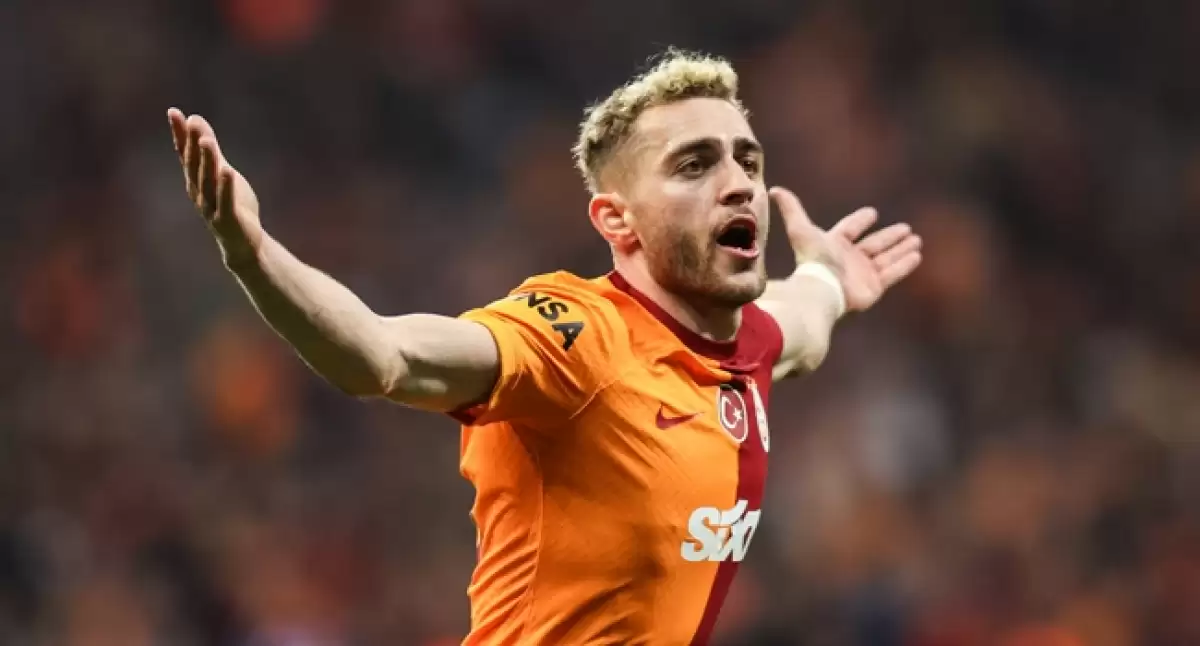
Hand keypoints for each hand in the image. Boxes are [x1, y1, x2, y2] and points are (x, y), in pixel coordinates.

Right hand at [168, 108, 263, 267]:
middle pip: (194, 166)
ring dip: (207, 161)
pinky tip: (226, 171)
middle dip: (192, 144)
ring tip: (206, 140)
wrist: (243, 243)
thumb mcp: (221, 171)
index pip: (184, 154)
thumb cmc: (231, 205)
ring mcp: (211, 207)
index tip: (173, 112)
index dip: (179, 134)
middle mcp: (199, 192)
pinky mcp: (227, 220)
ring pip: (208, 181)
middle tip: (192, 122)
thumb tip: (195, 119)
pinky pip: (225, 201)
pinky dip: (225, 187)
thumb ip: (210, 148)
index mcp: (196, 181)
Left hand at [770, 186, 921, 312]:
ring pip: (886, 258)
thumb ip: (791, 209)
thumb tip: (774, 189)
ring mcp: (863, 274)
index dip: (860, 221)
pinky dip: (904, 264)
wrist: (821, 289)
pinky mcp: (874, 287)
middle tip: (906, 228)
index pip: (849, 229)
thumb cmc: (812, 259)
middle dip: (889, 237)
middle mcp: (850, 259)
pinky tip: (917, 255)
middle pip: (874, 244)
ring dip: (901, 249)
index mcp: (834, 244)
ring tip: (916, 240)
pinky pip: (893, 273)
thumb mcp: (801, 230)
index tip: (872, 213)